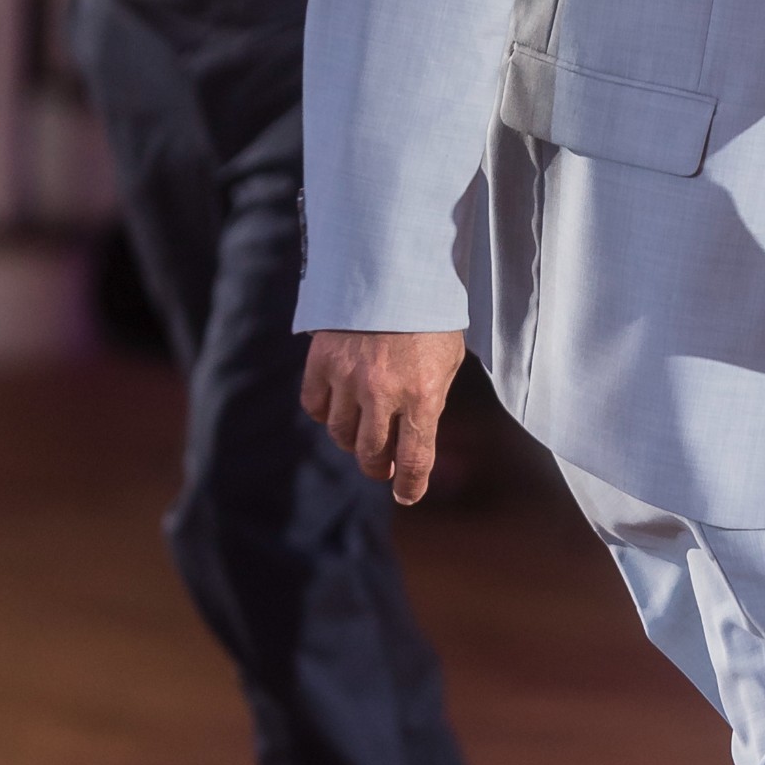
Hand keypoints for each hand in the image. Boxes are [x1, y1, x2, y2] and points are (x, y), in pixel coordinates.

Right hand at [301, 328, 467, 506]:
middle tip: (384, 464)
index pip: (415, 459)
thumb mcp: (448, 361)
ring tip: (364, 431)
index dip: (410, 485)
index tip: (407, 494)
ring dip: (354, 441)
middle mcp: (383, 394)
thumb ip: (431, 400)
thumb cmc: (430, 317)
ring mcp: (348, 379)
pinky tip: (340, 407)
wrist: (394, 270)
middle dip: (379, 466)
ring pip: (341, 435)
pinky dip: (327, 413)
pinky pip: (316, 406)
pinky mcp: (321, 362)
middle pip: (371, 454)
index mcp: (422, 396)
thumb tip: (416, 435)